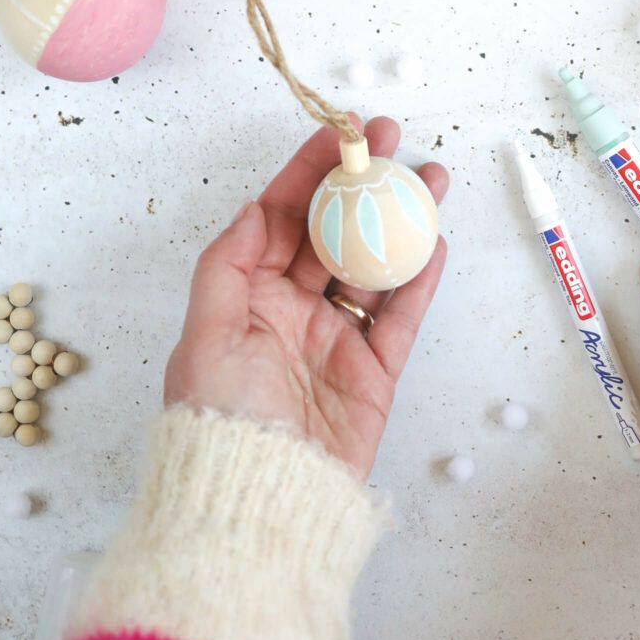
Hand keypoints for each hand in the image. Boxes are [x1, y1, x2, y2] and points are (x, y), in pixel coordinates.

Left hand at [165, 116, 448, 478]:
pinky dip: (419, 281)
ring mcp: (337, 338)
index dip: (307, 173)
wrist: (259, 505)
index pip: (281, 219)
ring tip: (430, 180)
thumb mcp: (204, 338)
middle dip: (362, 183)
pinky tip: (436, 243)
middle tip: (391, 141)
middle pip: (335, 232)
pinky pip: (401, 316)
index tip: (336, 135)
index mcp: (249, 297)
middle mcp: (294, 310)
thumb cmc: (218, 423)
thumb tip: (254, 210)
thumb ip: (227, 267)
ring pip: (375, 264)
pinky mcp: (374, 371)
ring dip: (401, 221)